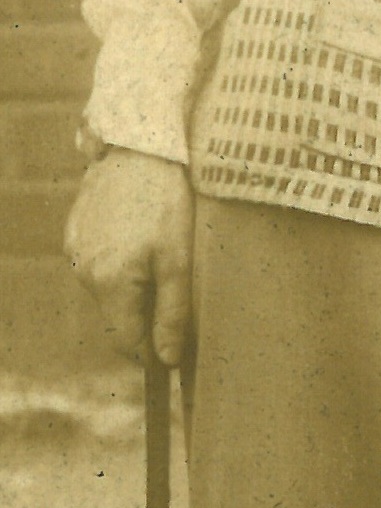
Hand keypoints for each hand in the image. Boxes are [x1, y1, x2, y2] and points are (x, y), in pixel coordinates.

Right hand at [65, 150, 195, 364]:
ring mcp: (75, 251)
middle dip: (146, 313)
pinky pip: (97, 264)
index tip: (174, 351)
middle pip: (118, 316)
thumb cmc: (165, 202)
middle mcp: (84, 273)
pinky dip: (118, 262)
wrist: (138, 148)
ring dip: (132, 285)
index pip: (128, 342)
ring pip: (108, 290)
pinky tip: (137, 235)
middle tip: (174, 284)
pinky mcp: (74, 233)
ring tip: (156, 251)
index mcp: (110, 283)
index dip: (152, 352)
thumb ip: (173, 313)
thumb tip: (168, 360)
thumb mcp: (179, 261)